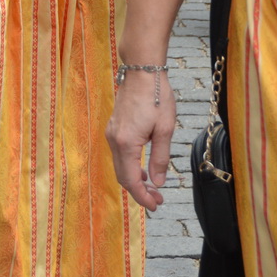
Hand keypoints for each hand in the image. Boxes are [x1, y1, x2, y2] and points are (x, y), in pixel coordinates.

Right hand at [105, 65, 178, 211]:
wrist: (142, 70)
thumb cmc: (157, 95)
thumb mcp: (165, 129)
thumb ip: (161, 158)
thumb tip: (158, 182)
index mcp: (126, 143)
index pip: (131, 180)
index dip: (142, 196)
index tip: (155, 205)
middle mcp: (114, 140)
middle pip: (122, 176)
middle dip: (139, 191)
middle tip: (157, 200)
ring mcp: (112, 133)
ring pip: (120, 166)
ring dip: (135, 179)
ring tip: (153, 186)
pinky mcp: (114, 128)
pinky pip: (120, 154)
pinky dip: (130, 166)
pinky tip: (144, 168)